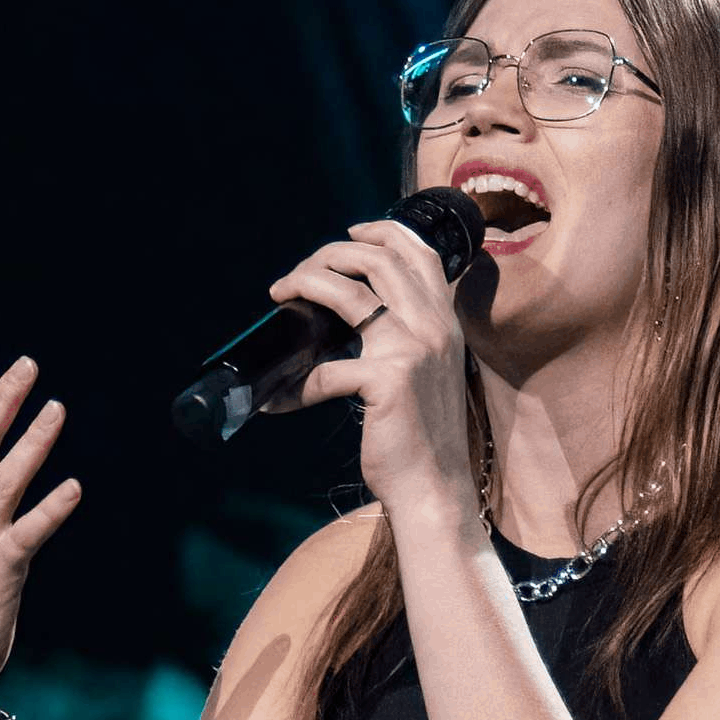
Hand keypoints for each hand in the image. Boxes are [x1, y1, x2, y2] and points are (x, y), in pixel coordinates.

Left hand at [266, 219, 476, 529]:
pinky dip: (292, 386)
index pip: (418, 252)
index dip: (382, 231)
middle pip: (377, 259)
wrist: (435, 489)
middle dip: (328, 255)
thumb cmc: (422, 436)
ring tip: (280, 297)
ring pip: (349, 291)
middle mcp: (434, 326)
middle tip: (295, 279)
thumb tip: (354, 317)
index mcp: (444, 321)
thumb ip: (406, 339)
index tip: (349, 233)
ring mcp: (412, 349)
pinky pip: (323, 371)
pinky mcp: (388, 380)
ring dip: (305, 284)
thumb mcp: (427, 373)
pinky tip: (274, 400)